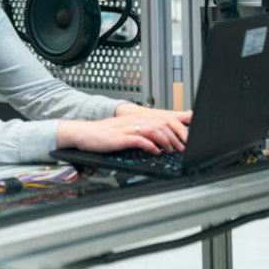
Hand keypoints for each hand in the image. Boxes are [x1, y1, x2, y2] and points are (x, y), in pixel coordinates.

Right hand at [57, 109, 190, 154]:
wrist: (83, 133)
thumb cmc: (102, 134)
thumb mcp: (123, 129)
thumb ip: (139, 132)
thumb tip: (156, 140)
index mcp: (135, 117)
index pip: (161, 118)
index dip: (175, 128)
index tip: (184, 138)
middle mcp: (132, 120)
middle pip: (161, 123)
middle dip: (175, 135)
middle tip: (181, 147)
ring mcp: (127, 128)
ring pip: (154, 130)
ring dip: (166, 141)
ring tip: (171, 150)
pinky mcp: (121, 137)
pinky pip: (140, 140)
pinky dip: (151, 146)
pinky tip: (155, 151)